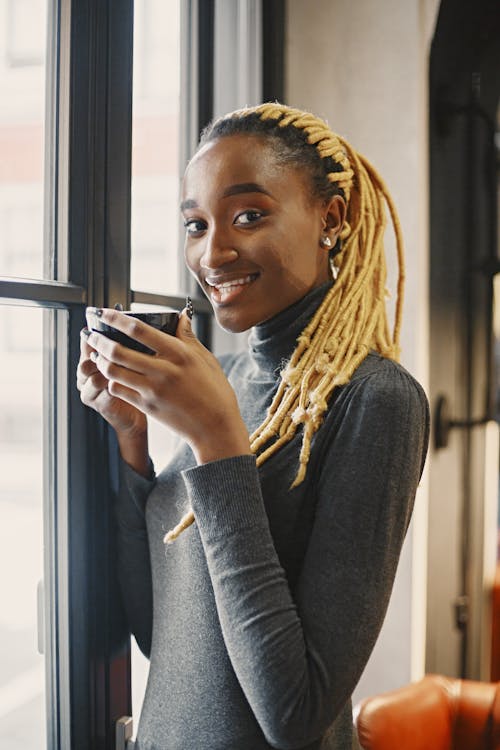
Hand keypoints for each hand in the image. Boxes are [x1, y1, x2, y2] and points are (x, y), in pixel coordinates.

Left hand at [85, 308, 250, 464]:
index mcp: (178, 354)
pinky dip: (110, 381)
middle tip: (91, 335)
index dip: (116, 319)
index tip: (103, 312)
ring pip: (113, 371)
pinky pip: (119, 390)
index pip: (139, 330)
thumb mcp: (205, 359)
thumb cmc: (215, 392)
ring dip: (100, 361)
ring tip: (97, 354)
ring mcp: (152, 390)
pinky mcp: (147, 406)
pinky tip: (111, 376)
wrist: (215, 428)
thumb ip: (188, 337)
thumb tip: (182, 315)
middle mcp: (163, 370)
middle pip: (118, 351)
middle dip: (98, 340)